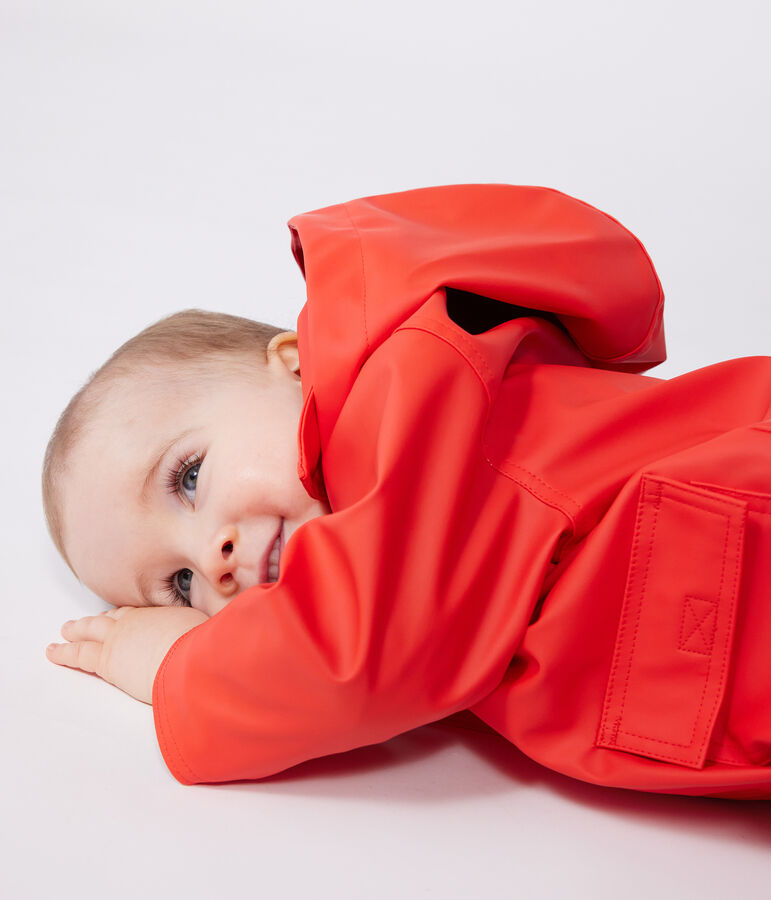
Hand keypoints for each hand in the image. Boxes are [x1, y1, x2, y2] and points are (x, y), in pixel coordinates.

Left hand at [46, 606, 208, 703]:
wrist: (191, 660)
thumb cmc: (208, 650)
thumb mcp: (217, 634)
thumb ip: (216, 634)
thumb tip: (235, 632)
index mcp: (163, 614)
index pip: (140, 614)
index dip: (127, 615)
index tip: (122, 615)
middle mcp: (139, 621)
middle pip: (113, 617)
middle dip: (99, 618)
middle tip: (87, 620)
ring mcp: (120, 638)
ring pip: (90, 630)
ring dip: (77, 630)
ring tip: (66, 630)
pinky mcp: (107, 660)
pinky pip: (78, 654)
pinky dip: (63, 652)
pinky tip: (53, 651)